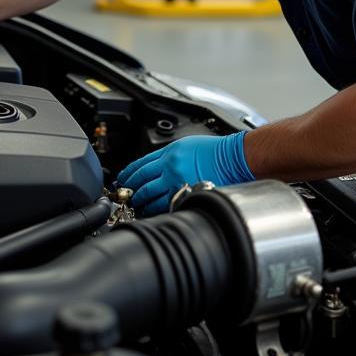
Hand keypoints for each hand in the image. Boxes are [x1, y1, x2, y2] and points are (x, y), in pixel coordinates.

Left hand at [116, 132, 254, 214]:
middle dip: (131, 190)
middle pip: (142, 182)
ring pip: (152, 196)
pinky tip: (152, 210)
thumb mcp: (184, 145)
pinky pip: (167, 205)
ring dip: (142, 202)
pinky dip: (157, 209)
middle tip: (125, 196)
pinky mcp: (188, 195)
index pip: (140, 165)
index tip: (123, 179)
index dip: (128, 173)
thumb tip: (151, 168)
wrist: (232, 158)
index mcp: (168, 153)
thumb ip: (165, 156)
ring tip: (136, 205)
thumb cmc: (213, 150)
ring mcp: (179, 183)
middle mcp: (171, 168)